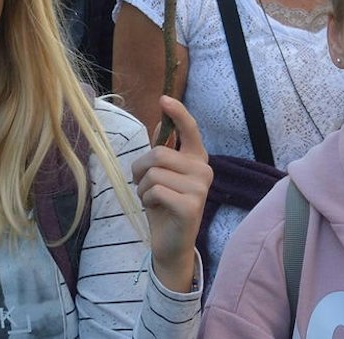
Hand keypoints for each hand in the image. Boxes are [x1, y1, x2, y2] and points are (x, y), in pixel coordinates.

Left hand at [131, 97, 210, 294]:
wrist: (171, 244)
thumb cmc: (164, 207)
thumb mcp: (161, 176)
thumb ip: (164, 151)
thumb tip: (160, 123)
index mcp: (197, 159)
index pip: (190, 129)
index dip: (177, 113)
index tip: (163, 99)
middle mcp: (203, 170)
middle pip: (159, 153)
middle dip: (140, 169)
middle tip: (143, 184)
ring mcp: (200, 188)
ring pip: (154, 173)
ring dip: (142, 188)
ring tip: (151, 199)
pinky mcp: (191, 205)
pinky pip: (155, 191)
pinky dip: (147, 200)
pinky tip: (157, 209)